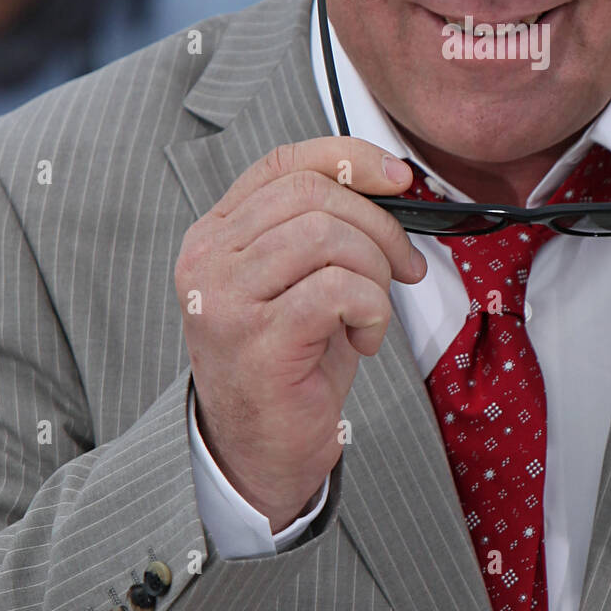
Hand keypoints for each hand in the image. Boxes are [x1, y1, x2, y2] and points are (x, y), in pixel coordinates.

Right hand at [175, 138, 425, 530]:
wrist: (260, 452)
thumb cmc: (291, 361)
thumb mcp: (301, 278)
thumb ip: (324, 225)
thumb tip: (393, 180)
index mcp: (215, 234)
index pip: (285, 163)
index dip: (350, 158)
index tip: (399, 177)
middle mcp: (207, 259)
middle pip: (313, 195)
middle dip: (379, 226)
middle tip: (403, 269)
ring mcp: (223, 299)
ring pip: (327, 237)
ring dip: (374, 272)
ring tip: (371, 313)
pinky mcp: (255, 341)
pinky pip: (337, 290)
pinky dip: (371, 310)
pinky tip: (363, 341)